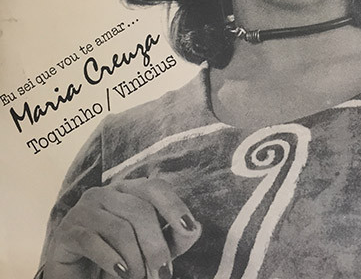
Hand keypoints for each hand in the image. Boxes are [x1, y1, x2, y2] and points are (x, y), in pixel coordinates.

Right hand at [44, 177, 201, 278]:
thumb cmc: (119, 258)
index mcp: (130, 190)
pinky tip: (121, 273)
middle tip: (163, 273)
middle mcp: (107, 192)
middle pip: (140, 210)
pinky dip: (111, 260)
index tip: (189, 229)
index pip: (156, 187)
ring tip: (139, 278)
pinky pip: (93, 241)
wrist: (78, 276)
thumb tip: (196, 229)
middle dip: (156, 245)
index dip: (174, 206)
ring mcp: (84, 208)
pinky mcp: (67, 230)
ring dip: (135, 258)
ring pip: (119, 228)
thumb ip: (173, 238)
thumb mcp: (151, 249)